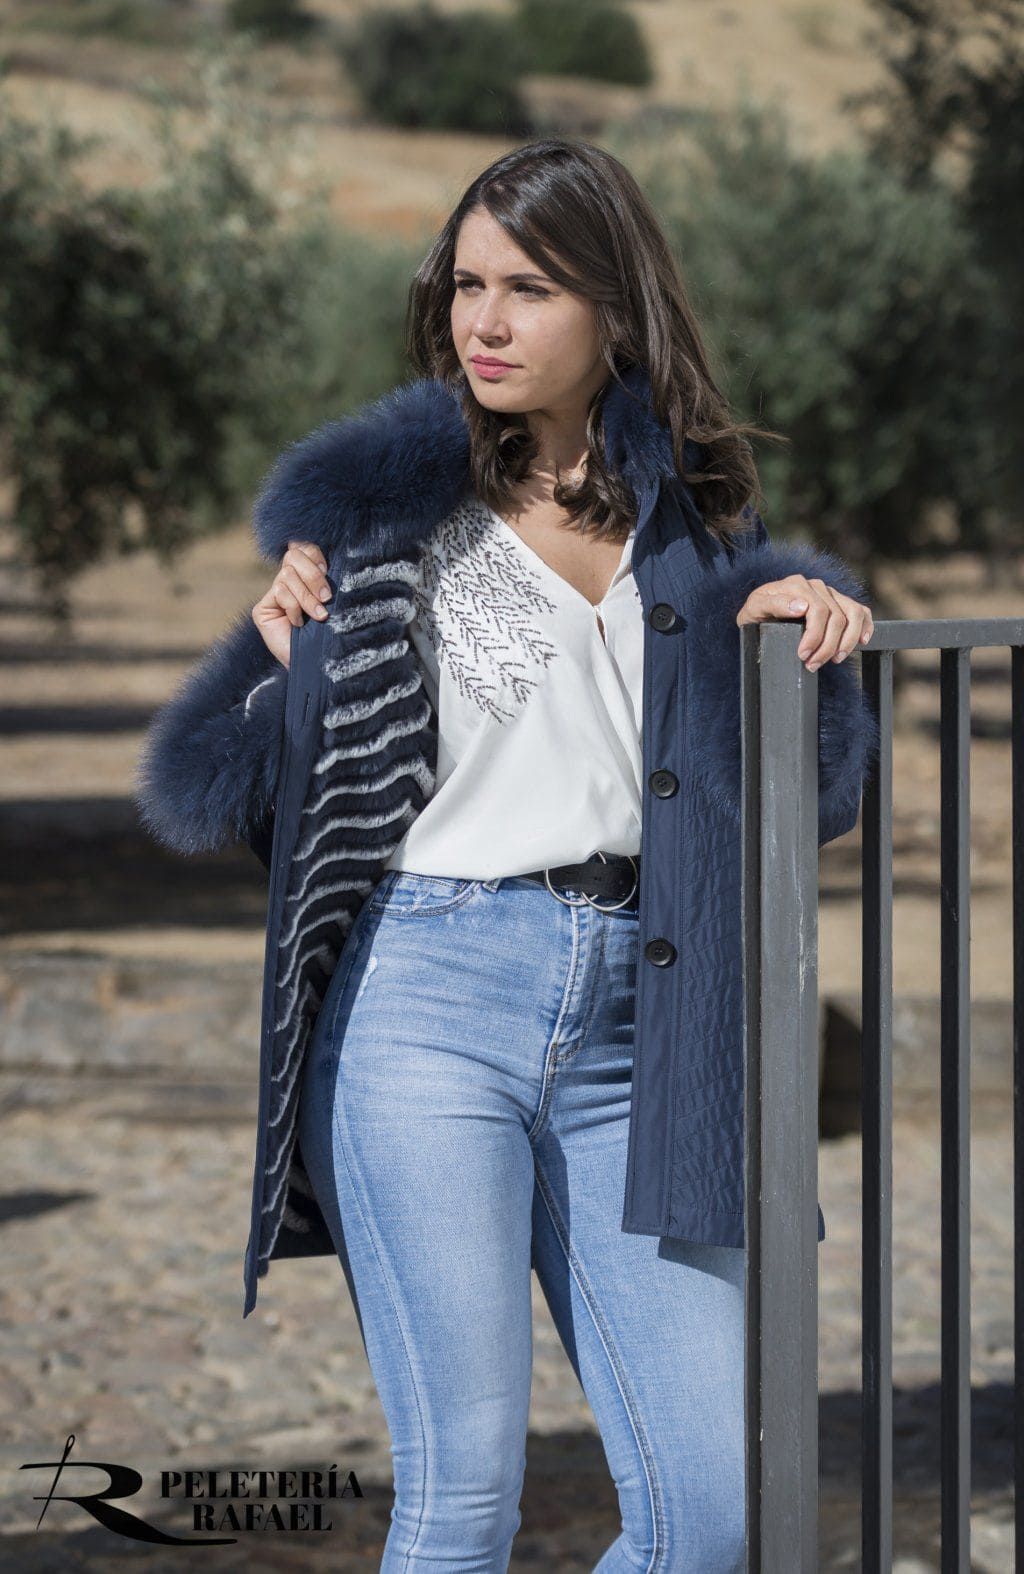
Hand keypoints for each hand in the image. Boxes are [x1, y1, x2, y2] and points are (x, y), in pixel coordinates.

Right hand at [251, 540, 331, 669]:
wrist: (315, 666)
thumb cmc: (329, 636)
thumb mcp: (334, 603)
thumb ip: (329, 581)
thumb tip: (336, 561)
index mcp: (307, 577)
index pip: (304, 548)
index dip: (314, 554)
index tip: (328, 570)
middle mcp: (289, 582)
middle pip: (293, 555)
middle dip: (313, 575)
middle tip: (326, 597)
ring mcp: (274, 595)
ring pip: (287, 575)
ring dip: (307, 597)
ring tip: (319, 616)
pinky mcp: (262, 609)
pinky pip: (280, 593)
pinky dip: (294, 608)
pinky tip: (299, 624)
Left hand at [736, 575, 873, 670]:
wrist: (759, 616)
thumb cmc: (756, 615)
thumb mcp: (754, 610)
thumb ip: (773, 604)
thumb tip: (802, 606)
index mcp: (795, 584)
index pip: (816, 609)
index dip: (813, 636)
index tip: (803, 655)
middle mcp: (815, 585)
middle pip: (835, 616)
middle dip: (827, 646)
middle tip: (812, 665)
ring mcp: (830, 593)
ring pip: (853, 614)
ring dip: (847, 641)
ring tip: (835, 659)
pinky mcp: (840, 603)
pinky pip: (861, 612)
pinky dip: (865, 627)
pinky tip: (861, 642)